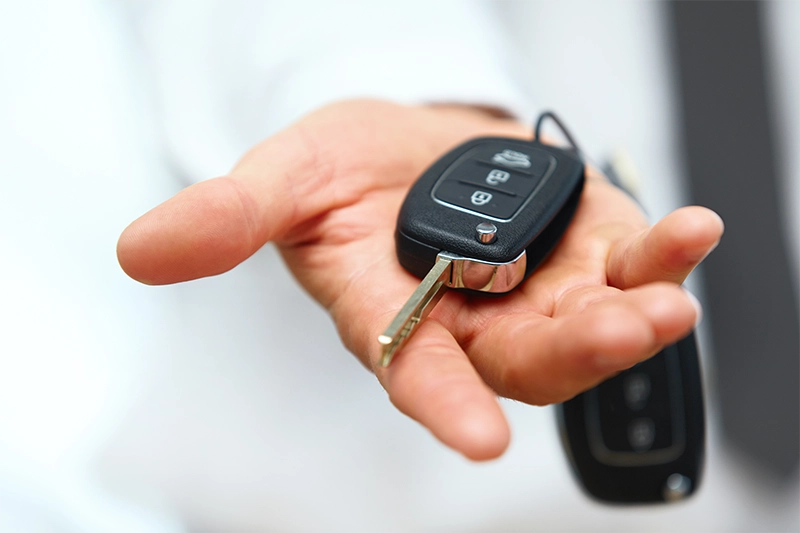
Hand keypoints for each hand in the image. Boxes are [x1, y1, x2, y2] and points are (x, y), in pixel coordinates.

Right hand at [118, 100, 722, 459]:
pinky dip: (661, 255)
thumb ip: (230, 217)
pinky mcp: (582, 251)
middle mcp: (468, 321)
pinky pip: (627, 266)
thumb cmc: (346, 168)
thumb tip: (140, 251)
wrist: (415, 143)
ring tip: (663, 298)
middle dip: (569, 353)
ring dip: (630, 316)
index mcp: (391, 316)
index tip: (477, 438)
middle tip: (614, 332)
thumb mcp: (287, 177)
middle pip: (520, 361)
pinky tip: (689, 235)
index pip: (414, 371)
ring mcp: (534, 291)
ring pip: (585, 328)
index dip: (441, 404)